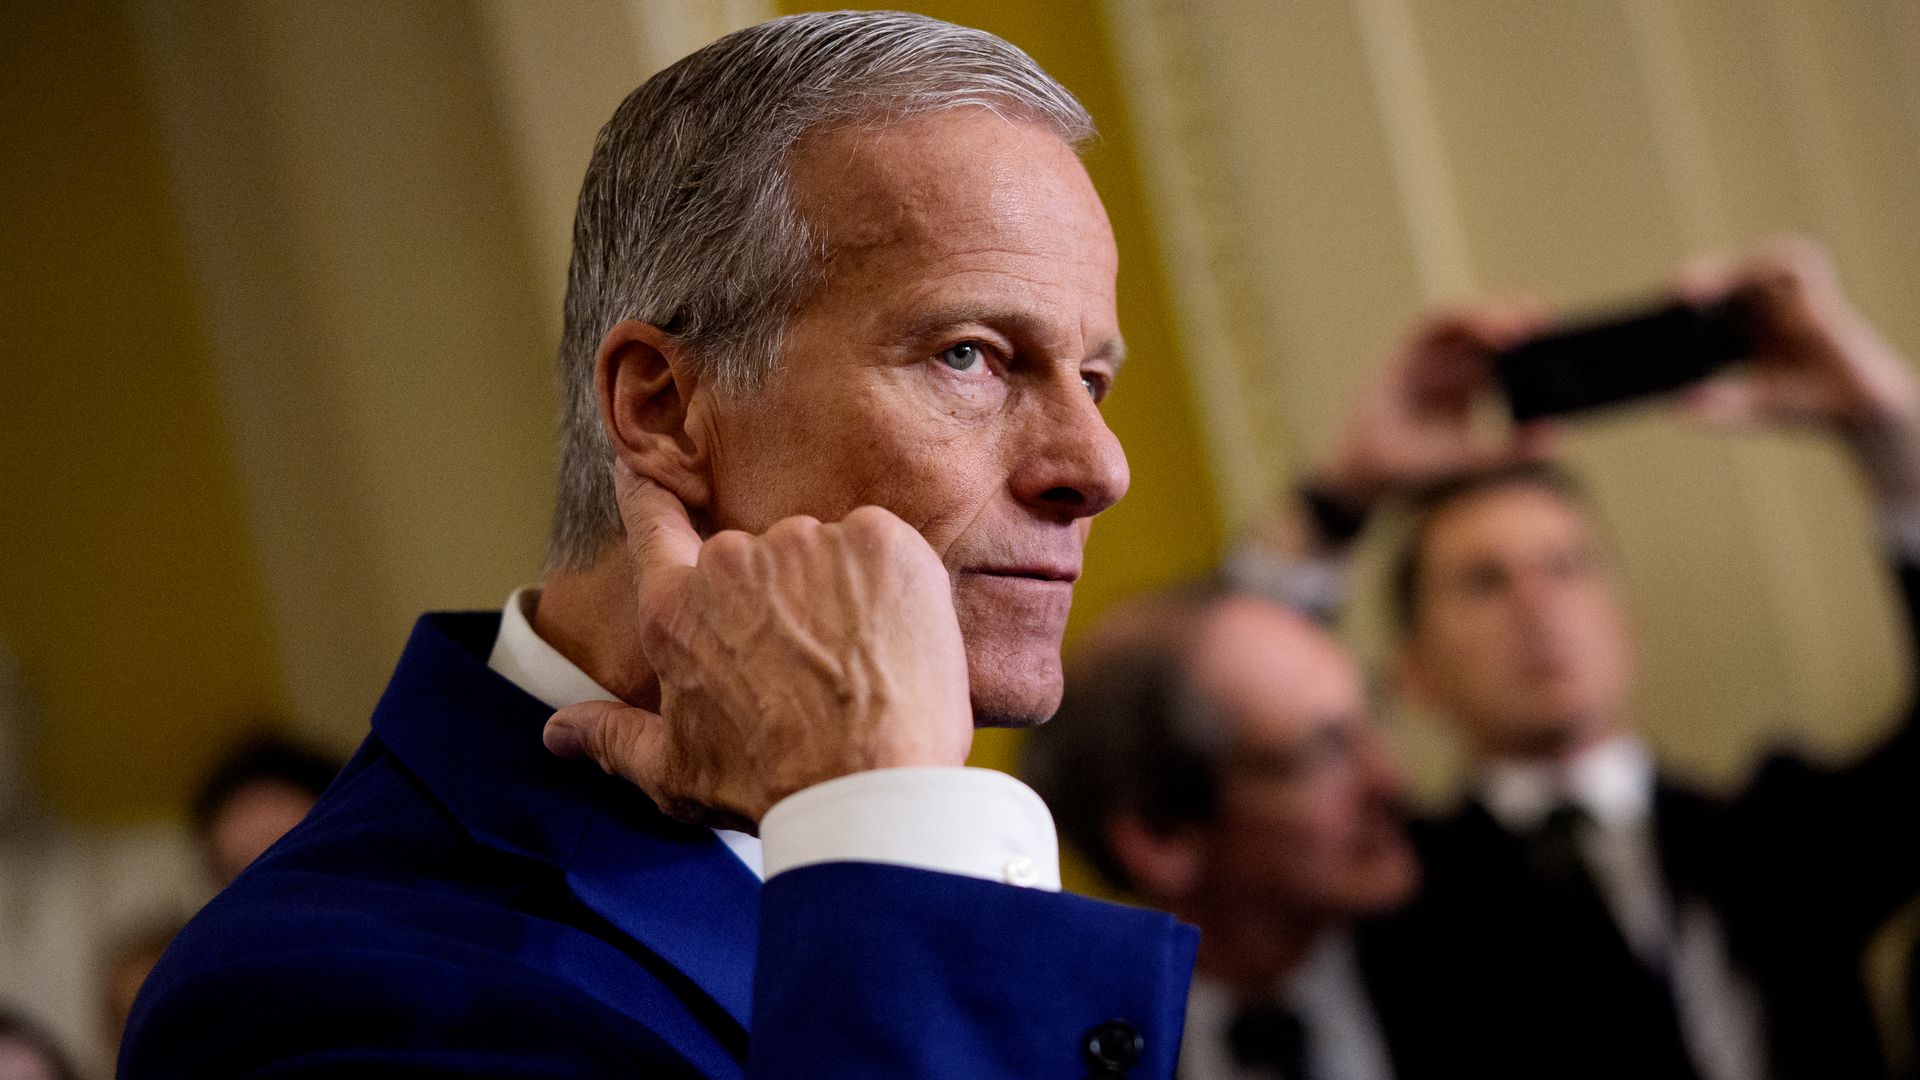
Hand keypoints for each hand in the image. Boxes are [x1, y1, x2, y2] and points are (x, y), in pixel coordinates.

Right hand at [543, 466, 973, 831]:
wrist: (864, 786)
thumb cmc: (769, 783)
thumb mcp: (675, 770)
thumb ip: (613, 738)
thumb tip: (557, 732)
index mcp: (676, 608)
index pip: (652, 526)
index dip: (646, 495)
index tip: (639, 469)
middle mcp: (732, 561)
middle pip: (760, 557)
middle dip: (786, 599)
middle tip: (816, 664)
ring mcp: (807, 541)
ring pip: (826, 551)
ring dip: (843, 592)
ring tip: (859, 663)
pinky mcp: (877, 539)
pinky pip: (884, 546)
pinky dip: (893, 584)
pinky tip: (894, 641)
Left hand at [1319, 305, 1556, 504]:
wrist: (1359, 484)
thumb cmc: (1378, 467)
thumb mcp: (1429, 465)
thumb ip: (1487, 455)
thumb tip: (1549, 439)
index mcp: (1401, 363)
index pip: (1439, 325)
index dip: (1474, 319)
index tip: (1504, 331)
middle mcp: (1427, 361)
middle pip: (1473, 325)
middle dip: (1509, 318)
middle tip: (1545, 321)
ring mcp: (1449, 374)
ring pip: (1490, 345)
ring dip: (1522, 340)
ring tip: (1560, 342)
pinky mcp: (1468, 393)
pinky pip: (1499, 372)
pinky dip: (1523, 370)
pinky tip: (1553, 372)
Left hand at [1678, 236, 1916, 430]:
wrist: (1856, 412)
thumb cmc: (1801, 407)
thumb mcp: (1751, 411)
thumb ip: (1719, 412)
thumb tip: (1679, 411)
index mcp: (1733, 332)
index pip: (1698, 309)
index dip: (1671, 308)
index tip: (1643, 319)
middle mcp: (1757, 310)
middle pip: (1720, 282)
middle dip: (1692, 285)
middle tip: (1667, 299)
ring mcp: (1786, 299)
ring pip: (1750, 267)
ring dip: (1722, 272)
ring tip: (1689, 292)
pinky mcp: (1818, 291)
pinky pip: (1796, 260)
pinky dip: (1773, 262)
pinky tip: (1747, 278)